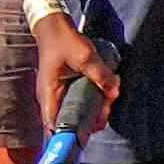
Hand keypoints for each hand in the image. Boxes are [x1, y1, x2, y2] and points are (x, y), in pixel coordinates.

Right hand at [28, 10, 123, 136]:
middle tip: (107, 108)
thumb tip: (114, 91)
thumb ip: (100, 75)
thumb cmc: (64, 42)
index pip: (54, 124)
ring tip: (110, 98)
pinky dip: (94, 98)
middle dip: (91, 119)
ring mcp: (59, 93)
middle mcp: (51, 97)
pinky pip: (81, 99)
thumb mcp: (85, 57)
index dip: (68, 135)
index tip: (86, 136)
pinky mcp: (67, 88)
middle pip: (70, 120)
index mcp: (49, 94)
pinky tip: (107, 91)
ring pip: (78, 110)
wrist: (55, 27)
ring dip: (96, 108)